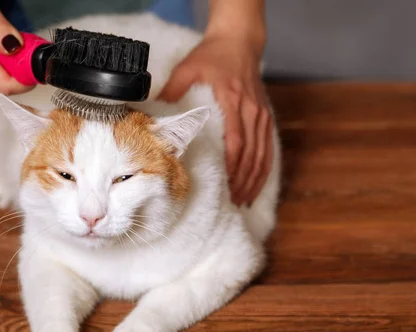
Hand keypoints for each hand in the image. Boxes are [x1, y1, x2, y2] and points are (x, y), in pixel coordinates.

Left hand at [159, 34, 272, 206]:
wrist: (239, 42)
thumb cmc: (210, 58)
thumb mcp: (186, 70)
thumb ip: (170, 92)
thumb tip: (151, 117)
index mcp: (231, 101)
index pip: (235, 141)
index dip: (230, 167)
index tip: (222, 186)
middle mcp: (250, 111)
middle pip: (250, 154)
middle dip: (241, 181)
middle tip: (229, 202)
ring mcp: (260, 115)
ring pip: (261, 156)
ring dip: (252, 181)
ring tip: (240, 201)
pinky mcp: (265, 118)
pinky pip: (268, 150)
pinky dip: (262, 171)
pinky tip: (253, 186)